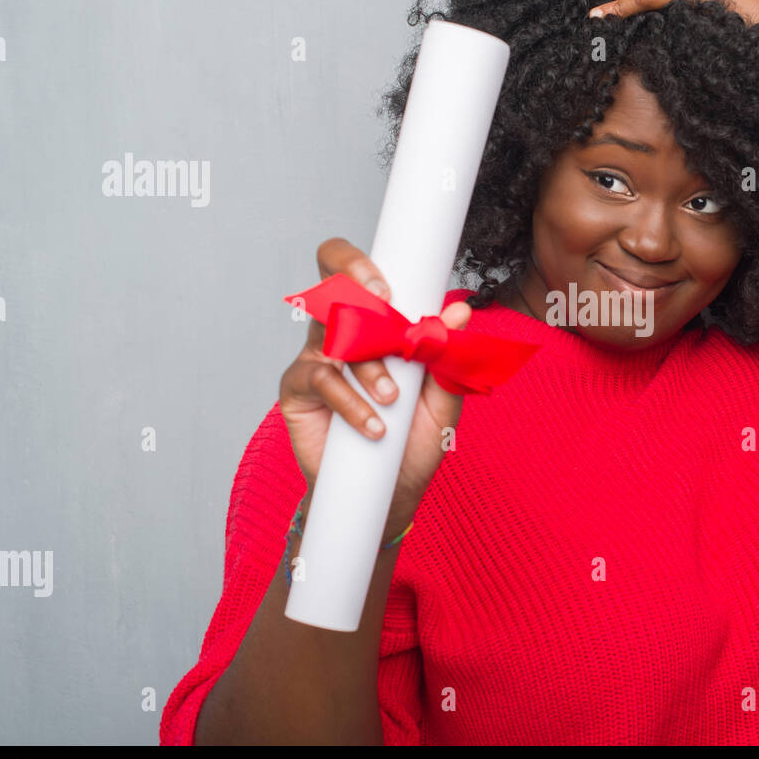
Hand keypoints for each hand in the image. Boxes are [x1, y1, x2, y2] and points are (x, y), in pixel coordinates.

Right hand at [278, 237, 471, 511]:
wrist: (390, 493)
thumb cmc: (413, 440)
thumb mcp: (440, 399)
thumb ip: (447, 356)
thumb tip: (460, 312)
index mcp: (375, 323)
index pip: (357, 272)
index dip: (361, 264)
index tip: (390, 288)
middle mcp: (342, 331)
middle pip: (330, 282)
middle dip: (354, 283)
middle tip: (382, 304)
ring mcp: (317, 358)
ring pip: (335, 335)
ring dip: (369, 365)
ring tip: (392, 400)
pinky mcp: (298, 390)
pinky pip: (321, 380)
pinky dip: (352, 403)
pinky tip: (373, 427)